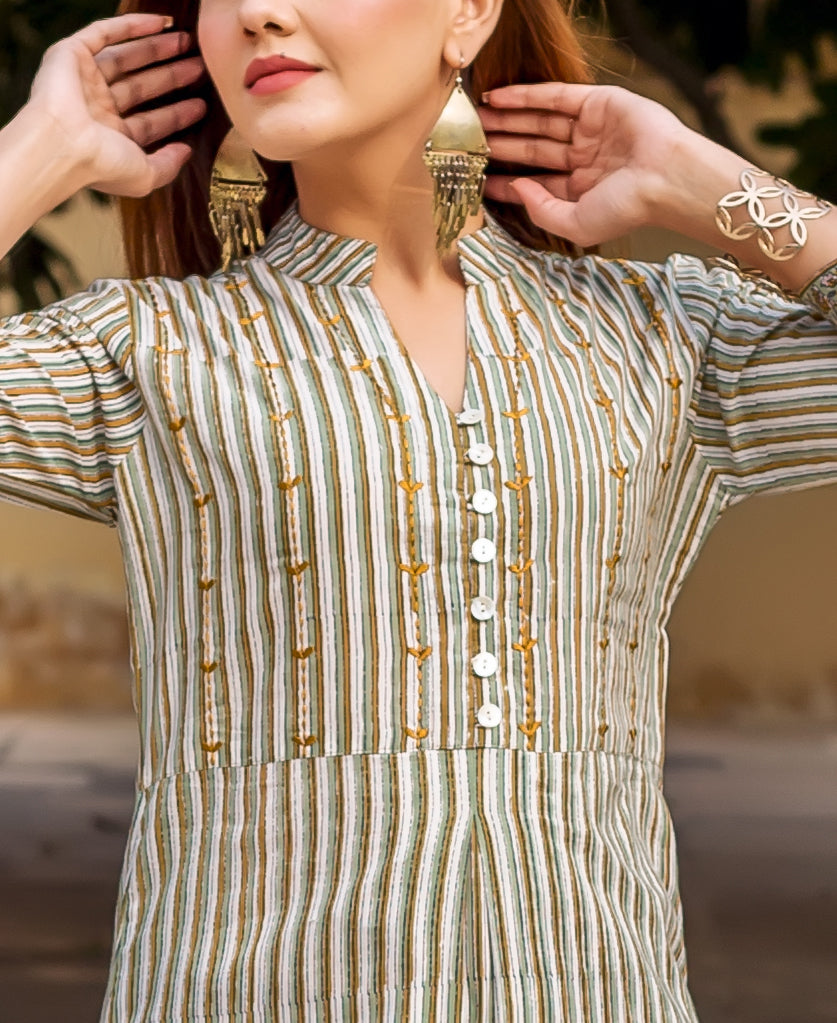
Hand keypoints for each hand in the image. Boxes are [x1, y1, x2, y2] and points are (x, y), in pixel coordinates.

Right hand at [25, 13, 206, 197]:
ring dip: (156, 49)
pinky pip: (104, 32)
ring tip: (187, 42)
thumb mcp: (146, 176)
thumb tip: (186, 152)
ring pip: (126, 58)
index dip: (177, 114)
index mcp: (110, 139)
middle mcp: (96, 109)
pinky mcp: (70, 54)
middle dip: (171, 76)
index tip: (202, 105)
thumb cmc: (102, 165)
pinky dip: (131, 25)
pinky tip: (160, 22)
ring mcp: (83, 81)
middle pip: (141, 87)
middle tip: (200, 67)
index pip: (150, 122)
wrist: (63, 144)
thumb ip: (168, 165)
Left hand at [479, 82, 695, 246]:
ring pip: (539, 123)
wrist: (665, 177)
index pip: (535, 183)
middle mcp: (583, 159)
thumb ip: (542, 210)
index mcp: (580, 190)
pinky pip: (554, 96)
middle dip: (502, 146)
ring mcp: (590, 130)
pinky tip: (498, 98)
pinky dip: (525, 96)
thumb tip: (517, 188)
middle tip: (471, 143)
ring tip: (478, 118)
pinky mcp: (597, 103)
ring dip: (508, 120)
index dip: (506, 182)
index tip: (478, 179)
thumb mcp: (575, 224)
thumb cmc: (627, 208)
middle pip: (532, 150)